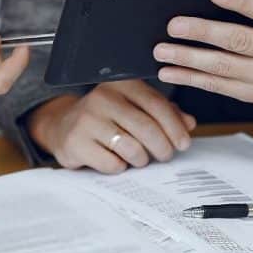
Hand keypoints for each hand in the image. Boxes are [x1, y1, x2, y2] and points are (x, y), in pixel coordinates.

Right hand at [28, 80, 196, 173]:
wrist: (64, 126)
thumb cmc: (106, 119)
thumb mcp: (134, 108)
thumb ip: (163, 113)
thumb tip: (189, 124)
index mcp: (121, 85)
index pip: (156, 105)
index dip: (175, 127)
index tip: (184, 143)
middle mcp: (102, 98)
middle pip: (146, 128)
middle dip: (162, 147)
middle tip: (165, 156)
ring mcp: (87, 120)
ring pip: (131, 148)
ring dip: (141, 159)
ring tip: (139, 158)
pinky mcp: (76, 143)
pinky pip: (112, 164)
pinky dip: (119, 167)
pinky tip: (115, 161)